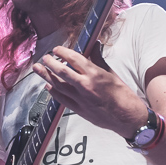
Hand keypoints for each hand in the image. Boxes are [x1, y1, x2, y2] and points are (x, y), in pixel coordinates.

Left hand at [32, 45, 146, 136]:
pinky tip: (48, 86)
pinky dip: (53, 92)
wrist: (127, 118)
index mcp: (95, 74)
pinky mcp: (79, 110)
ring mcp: (81, 99)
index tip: (56, 49)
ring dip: (46, 76)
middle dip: (50, 63)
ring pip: (58, 85)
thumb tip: (94, 46)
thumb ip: (99, 60)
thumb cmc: (123, 95)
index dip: (63, 52)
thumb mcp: (112, 74)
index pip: (74, 59)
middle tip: (44, 58)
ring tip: (38, 69)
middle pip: (62, 71)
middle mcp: (85, 86)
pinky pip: (62, 99)